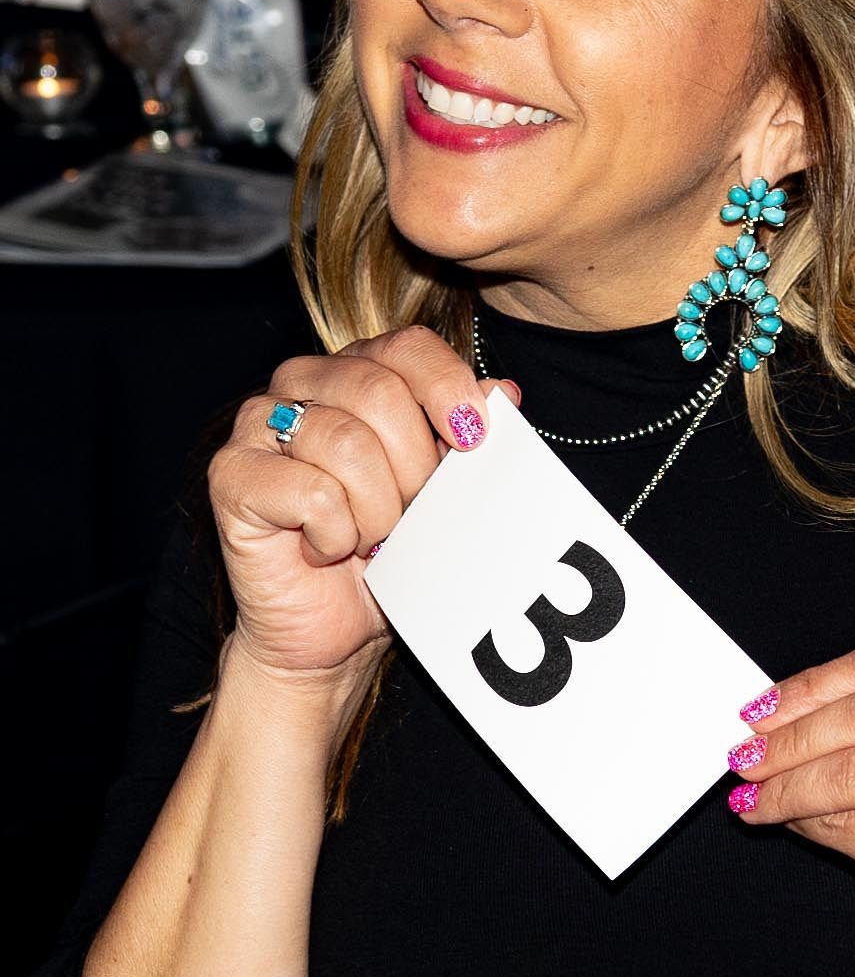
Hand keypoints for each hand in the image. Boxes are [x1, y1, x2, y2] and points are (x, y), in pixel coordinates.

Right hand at [207, 326, 518, 683]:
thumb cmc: (385, 553)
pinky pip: (312, 493)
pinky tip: (325, 549)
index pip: (406, 347)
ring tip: (369, 538)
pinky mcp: (231, 474)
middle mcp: (300, 383)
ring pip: (347, 445)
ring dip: (376, 511)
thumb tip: (501, 391)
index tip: (472, 439)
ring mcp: (257, 424)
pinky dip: (336, 535)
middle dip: (414, 469)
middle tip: (410, 516)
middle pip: (380, 393)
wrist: (329, 629)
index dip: (446, 387)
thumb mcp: (440, 489)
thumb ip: (463, 434)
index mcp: (355, 370)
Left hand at [727, 638, 854, 976]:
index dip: (815, 684)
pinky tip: (783, 820)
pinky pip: (853, 826)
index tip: (765, 705)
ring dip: (787, 783)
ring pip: (852, 771)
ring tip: (751, 791)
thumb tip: (788, 716)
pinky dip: (806, 822)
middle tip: (744, 750)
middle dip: (791, 734)